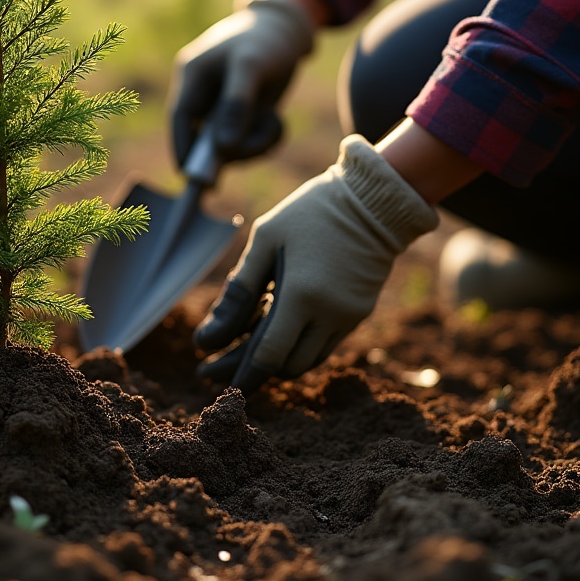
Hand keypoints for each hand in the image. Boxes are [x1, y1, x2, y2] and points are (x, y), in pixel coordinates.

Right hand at [169, 0, 314, 166]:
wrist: (288, 31)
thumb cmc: (264, 40)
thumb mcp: (251, 66)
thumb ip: (236, 104)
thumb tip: (222, 148)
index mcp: (193, 75)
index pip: (180, 117)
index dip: (182, 146)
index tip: (189, 176)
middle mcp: (203, 94)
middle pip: (204, 137)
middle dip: (230, 149)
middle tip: (258, 147)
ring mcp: (222, 108)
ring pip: (229, 143)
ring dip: (254, 143)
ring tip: (276, 123)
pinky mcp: (242, 116)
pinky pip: (248, 140)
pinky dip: (265, 139)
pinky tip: (277, 121)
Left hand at [194, 136, 437, 392]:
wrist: (372, 202)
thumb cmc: (309, 214)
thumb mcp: (266, 240)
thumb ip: (238, 291)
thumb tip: (207, 338)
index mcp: (301, 294)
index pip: (268, 355)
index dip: (239, 374)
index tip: (210, 378)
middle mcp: (329, 314)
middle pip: (285, 366)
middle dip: (248, 370)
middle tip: (212, 364)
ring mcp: (348, 318)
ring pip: (306, 362)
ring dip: (274, 360)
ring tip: (240, 344)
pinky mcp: (358, 315)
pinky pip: (323, 346)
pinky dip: (296, 346)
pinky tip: (272, 327)